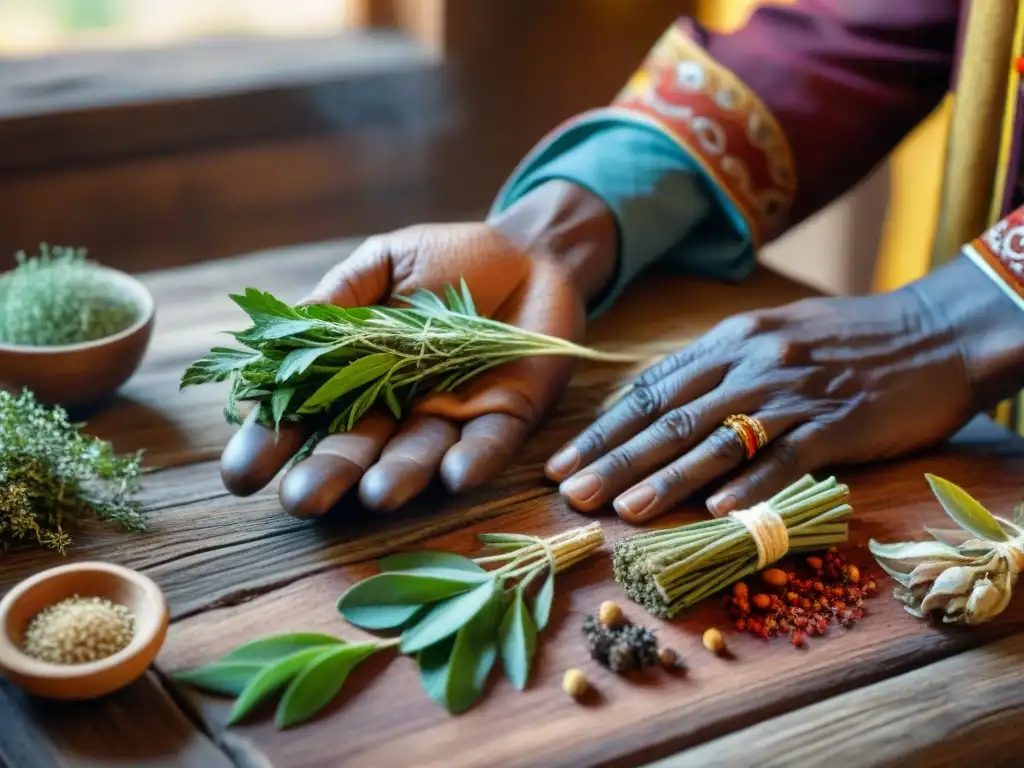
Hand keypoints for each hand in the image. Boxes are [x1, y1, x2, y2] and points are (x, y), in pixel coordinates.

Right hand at [219, 181, 616, 515]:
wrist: (530, 254)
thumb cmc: (451, 258)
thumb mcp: (384, 262)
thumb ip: (340, 294)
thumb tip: (282, 328)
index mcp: (360, 373)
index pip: (307, 414)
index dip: (274, 442)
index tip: (240, 473)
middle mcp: (400, 407)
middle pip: (358, 449)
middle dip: (329, 475)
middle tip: (300, 501)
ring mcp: (453, 415)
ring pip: (419, 456)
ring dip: (398, 476)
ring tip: (373, 495)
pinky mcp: (508, 416)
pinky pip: (489, 445)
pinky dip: (472, 462)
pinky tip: (453, 476)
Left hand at [546, 255, 1023, 522]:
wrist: (934, 332)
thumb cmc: (843, 340)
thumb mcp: (769, 335)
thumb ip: (715, 367)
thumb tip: (657, 404)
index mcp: (729, 342)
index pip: (651, 391)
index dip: (603, 430)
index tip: (562, 462)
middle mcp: (752, 365)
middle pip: (671, 419)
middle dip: (615, 459)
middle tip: (571, 494)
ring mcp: (793, 394)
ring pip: (718, 441)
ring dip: (668, 479)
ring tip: (623, 510)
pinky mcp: (837, 423)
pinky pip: (787, 458)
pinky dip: (751, 486)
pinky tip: (716, 511)